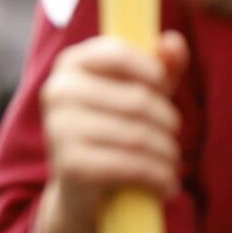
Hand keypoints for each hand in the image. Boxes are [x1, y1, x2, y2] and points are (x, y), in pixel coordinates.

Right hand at [36, 31, 188, 232]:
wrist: (81, 190)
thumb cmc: (113, 131)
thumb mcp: (136, 94)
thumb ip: (158, 67)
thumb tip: (173, 42)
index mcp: (70, 65)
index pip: (117, 53)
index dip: (151, 70)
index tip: (164, 88)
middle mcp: (58, 91)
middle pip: (137, 99)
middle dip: (168, 123)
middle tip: (173, 139)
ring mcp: (59, 128)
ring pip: (138, 135)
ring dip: (167, 154)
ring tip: (171, 164)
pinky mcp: (70, 164)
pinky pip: (131, 165)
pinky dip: (158, 177)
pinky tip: (165, 184)